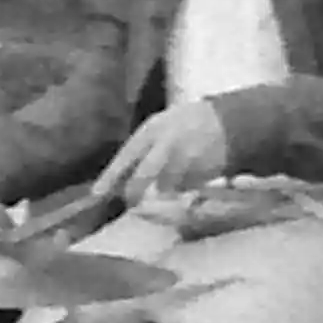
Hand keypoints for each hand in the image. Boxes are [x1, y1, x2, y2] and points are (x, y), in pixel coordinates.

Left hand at [96, 94, 239, 210]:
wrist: (224, 120)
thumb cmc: (181, 125)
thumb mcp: (156, 128)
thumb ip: (139, 151)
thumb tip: (117, 180)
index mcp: (151, 131)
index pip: (125, 157)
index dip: (110, 177)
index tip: (97, 194)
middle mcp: (168, 144)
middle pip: (144, 175)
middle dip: (135, 192)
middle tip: (132, 202)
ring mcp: (187, 159)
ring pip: (166, 186)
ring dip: (166, 188)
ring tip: (175, 174)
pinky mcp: (204, 172)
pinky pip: (186, 188)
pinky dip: (184, 186)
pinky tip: (191, 171)